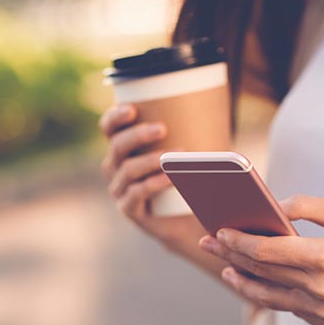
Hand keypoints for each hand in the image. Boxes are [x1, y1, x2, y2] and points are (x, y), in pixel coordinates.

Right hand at [99, 104, 212, 257]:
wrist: (188, 216)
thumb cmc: (187, 175)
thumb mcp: (188, 149)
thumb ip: (191, 130)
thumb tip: (215, 108)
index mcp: (123, 147)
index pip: (109, 128)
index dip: (115, 118)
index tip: (133, 110)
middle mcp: (115, 167)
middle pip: (117, 146)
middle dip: (138, 135)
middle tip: (163, 129)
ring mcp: (120, 189)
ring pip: (128, 170)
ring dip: (151, 160)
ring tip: (176, 156)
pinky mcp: (129, 209)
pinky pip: (136, 194)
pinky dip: (154, 183)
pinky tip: (171, 178)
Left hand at [199, 195, 323, 324]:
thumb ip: (302, 205)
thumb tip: (267, 207)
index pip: (266, 252)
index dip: (237, 241)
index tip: (218, 231)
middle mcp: (322, 290)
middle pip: (262, 272)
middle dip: (230, 255)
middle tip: (208, 242)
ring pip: (269, 297)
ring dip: (242, 282)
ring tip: (224, 269)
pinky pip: (290, 307)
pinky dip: (271, 293)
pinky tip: (256, 281)